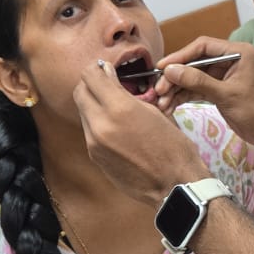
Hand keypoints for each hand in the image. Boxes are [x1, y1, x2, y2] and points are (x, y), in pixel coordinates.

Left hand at [74, 59, 204, 208]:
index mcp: (119, 109)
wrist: (173, 184)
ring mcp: (94, 143)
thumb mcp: (154, 111)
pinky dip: (97, 122)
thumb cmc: (173, 146)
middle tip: (105, 83)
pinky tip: (115, 125)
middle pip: (80, 92)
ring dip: (93, 103)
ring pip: (82, 112)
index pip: (91, 77)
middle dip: (90, 84)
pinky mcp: (94, 157)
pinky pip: (88, 131)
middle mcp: (101, 125)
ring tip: (113, 105)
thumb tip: (109, 78)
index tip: (105, 69)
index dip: (96, 68)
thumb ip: (127, 94)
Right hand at [154, 37, 253, 149]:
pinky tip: (169, 106)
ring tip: (160, 103)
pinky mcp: (220, 91)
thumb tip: (170, 70)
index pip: (203, 47)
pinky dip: (184, 97)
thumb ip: (198, 81)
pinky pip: (197, 90)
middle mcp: (230, 61)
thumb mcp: (226, 95)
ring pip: (193, 78)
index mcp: (237, 53)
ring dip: (176, 90)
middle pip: (195, 63)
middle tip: (157, 91)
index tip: (162, 67)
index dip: (180, 56)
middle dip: (175, 77)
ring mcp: (224, 76)